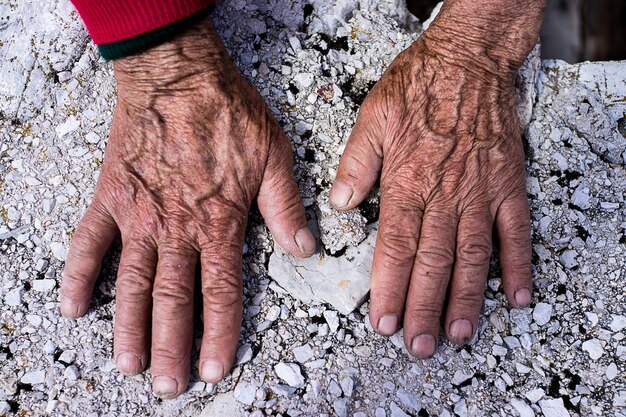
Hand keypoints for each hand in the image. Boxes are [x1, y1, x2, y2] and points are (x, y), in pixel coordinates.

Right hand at [60, 18, 314, 397]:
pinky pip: (90, 242)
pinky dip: (80, 274)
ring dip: (130, 327)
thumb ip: (286, 209)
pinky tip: (73, 305)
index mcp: (218, 224)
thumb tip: (305, 249)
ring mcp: (139, 217)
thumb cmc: (227, 114)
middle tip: (168, 386)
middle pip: (174, 300)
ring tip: (129, 364)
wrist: (179, 76)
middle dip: (173, 347)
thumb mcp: (275, 159)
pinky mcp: (111, 198)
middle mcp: (176, 229)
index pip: (220, 292)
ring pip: (133, 283)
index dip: (219, 334)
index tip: (214, 367)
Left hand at [330, 1, 544, 356]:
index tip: (383, 322)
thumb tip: (339, 204)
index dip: (388, 289)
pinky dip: (518, 265)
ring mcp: (480, 193)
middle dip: (422, 308)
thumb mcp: (372, 117)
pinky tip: (517, 295)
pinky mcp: (507, 185)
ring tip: (459, 334)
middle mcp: (445, 195)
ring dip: (466, 299)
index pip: (395, 248)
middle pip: (432, 263)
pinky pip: (515, 231)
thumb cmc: (419, 86)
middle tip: (418, 344)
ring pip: (472, 257)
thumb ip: (356, 164)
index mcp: (407, 182)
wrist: (468, 60)